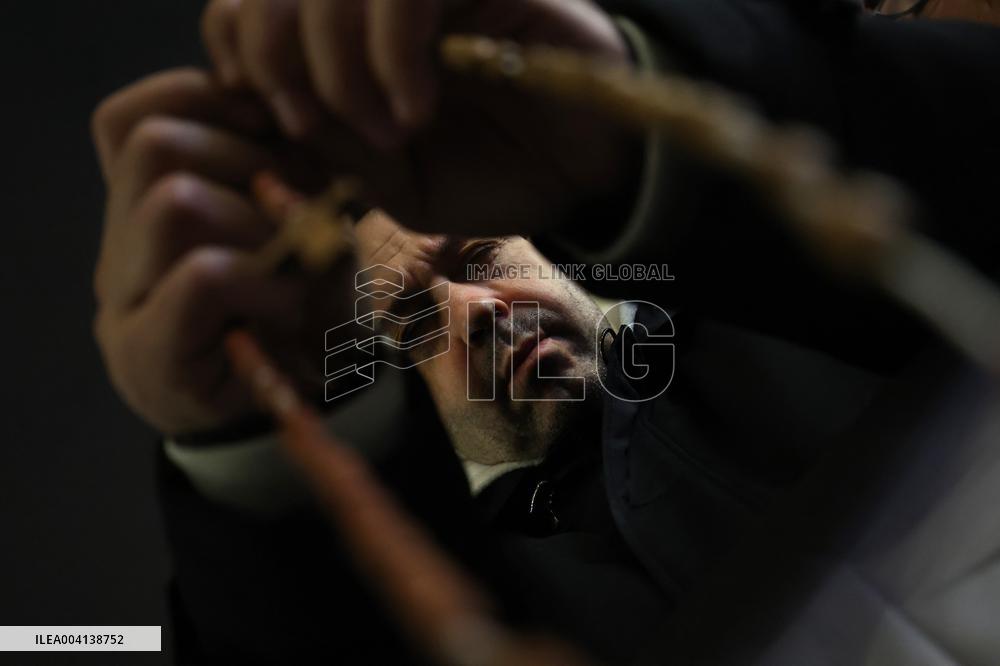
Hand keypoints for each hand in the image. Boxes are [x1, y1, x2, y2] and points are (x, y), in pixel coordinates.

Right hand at [91, 68, 344, 435]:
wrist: (290, 413)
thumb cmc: (300, 312)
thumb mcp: (307, 231)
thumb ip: (288, 180)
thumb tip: (279, 144)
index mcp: (144, 207)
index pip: (129, 119)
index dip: (201, 101)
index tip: (273, 131)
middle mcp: (120, 247)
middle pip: (153, 145)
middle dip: (243, 161)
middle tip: (293, 210)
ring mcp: (125, 300)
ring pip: (174, 203)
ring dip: (258, 227)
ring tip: (293, 271)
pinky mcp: (149, 351)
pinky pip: (205, 275)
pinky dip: (267, 281)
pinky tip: (289, 309)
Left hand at [201, 0, 639, 235]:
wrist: (583, 168)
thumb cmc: (488, 173)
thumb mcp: (394, 185)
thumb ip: (331, 150)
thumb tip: (272, 115)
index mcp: (341, 40)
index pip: (244, 5)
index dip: (238, 51)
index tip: (279, 119)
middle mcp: (375, 3)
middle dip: (276, 61)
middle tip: (316, 128)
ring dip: (337, 65)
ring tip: (389, 131)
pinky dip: (393, 51)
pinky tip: (417, 107)